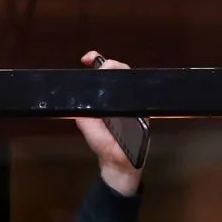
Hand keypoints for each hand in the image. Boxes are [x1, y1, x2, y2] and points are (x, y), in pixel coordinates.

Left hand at [73, 52, 141, 195]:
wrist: (119, 162)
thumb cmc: (103, 143)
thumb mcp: (86, 126)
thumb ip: (82, 112)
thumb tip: (77, 99)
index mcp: (103, 97)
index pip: (101, 75)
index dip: (95, 61)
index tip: (87, 59)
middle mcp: (117, 96)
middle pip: (118, 71)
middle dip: (109, 64)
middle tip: (102, 66)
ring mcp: (132, 101)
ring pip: (130, 77)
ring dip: (121, 70)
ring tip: (112, 70)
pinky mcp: (143, 109)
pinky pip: (140, 93)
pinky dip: (136, 86)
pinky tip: (127, 84)